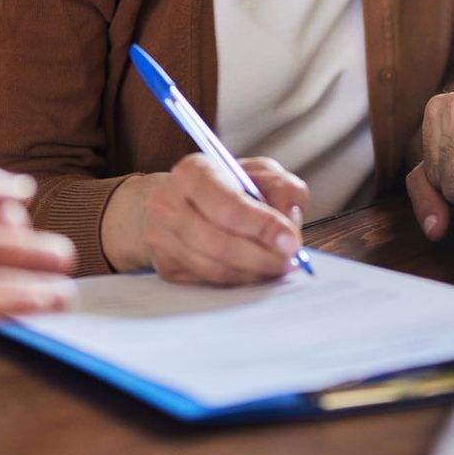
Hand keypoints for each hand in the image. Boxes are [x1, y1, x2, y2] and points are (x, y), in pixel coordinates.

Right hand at [100, 154, 307, 284]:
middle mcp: (169, 205)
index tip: (291, 241)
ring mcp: (162, 239)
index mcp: (193, 172)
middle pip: (221, 244)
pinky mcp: (166, 267)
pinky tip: (255, 271)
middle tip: (290, 260)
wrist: (171, 201)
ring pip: (216, 269)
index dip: (263, 227)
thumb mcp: (256, 172)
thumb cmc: (221, 185)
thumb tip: (289, 220)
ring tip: (278, 266)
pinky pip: (209, 282)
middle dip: (264, 257)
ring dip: (254, 273)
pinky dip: (239, 280)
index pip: (229, 207)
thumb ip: (281, 188)